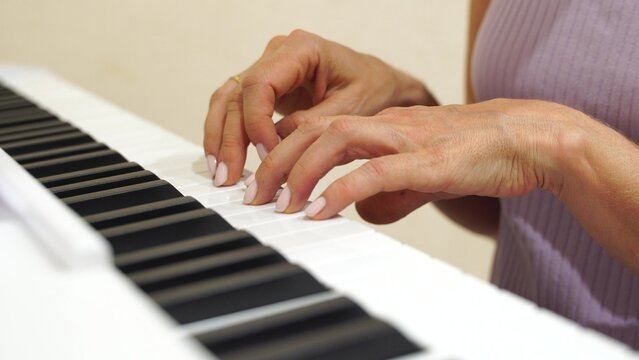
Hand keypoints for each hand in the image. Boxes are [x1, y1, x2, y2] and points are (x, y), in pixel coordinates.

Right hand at [203, 29, 431, 185]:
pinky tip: (223, 162)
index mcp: (302, 49)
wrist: (381, 85)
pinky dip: (226, 136)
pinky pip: (235, 109)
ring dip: (220, 139)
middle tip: (228, 176)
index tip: (267, 155)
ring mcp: (268, 69)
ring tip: (220, 175)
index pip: (260, 84)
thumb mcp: (351, 111)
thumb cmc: (373, 90)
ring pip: (228, 101)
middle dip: (230, 138)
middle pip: (237, 94)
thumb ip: (312, 125)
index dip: (257, 123)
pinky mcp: (265, 88)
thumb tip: (274, 147)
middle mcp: (278, 54)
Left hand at [244, 99, 573, 220]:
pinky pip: (376, 170)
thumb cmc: (475, 155)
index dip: (283, 152)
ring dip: (299, 171)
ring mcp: (406, 138)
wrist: (525, 139)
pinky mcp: (429, 159)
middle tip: (252, 196)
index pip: (318, 129)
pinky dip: (342, 189)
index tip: (260, 182)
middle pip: (315, 130)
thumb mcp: (421, 174)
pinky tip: (319, 211)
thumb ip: (389, 191)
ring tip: (278, 204)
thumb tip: (361, 212)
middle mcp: (386, 124)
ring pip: (337, 139)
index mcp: (381, 125)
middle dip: (275, 162)